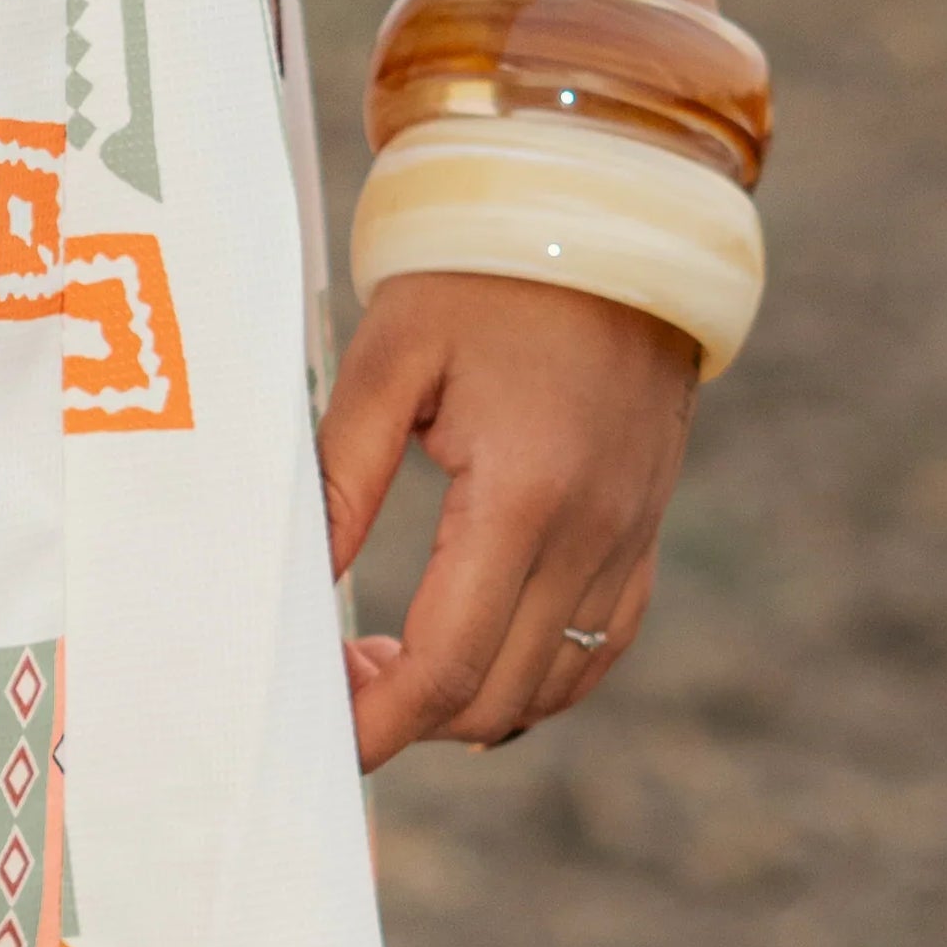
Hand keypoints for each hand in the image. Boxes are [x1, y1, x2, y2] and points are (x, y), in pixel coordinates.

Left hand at [317, 271, 695, 769]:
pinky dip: (540, 678)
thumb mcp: (390, 359)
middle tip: (338, 684)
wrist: (608, 216)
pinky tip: (479, 664)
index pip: (446, 662)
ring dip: (470, 703)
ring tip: (391, 669)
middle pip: (496, 693)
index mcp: (523, 496)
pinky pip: (604, 644)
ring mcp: (629, 537)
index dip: (376, 719)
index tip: (320, 730)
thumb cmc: (482, 277)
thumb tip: (301, 582)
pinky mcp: (645, 527)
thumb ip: (342, 476)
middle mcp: (590, 534)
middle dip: (410, 717)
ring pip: (554, 683)